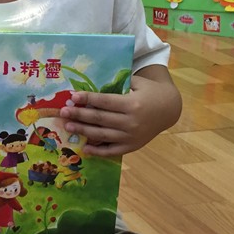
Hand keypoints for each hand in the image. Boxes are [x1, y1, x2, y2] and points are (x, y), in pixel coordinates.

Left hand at [58, 66, 180, 155]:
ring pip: (102, 135)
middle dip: (80, 115)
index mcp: (132, 104)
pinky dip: (98, 151)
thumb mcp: (137, 83)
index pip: (105, 102)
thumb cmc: (149, 92)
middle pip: (100, 119)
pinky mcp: (132, 146)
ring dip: (83, 131)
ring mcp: (131, 136)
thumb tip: (93, 85)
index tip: (73, 97)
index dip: (88, 99)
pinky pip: (112, 151)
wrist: (169, 109)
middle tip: (63, 112)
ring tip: (68, 127)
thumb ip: (118, 84)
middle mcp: (131, 121)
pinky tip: (84, 148)